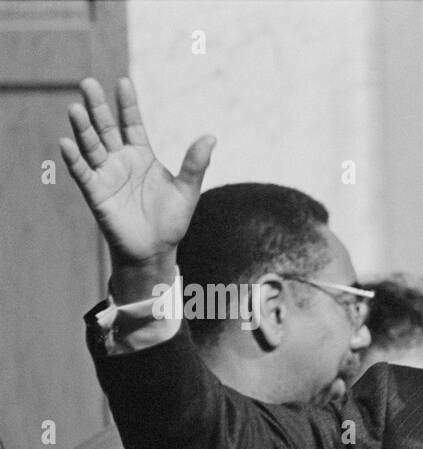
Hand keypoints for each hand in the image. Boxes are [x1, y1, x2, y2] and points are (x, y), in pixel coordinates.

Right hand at [59, 77, 214, 300]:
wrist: (156, 250)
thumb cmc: (171, 220)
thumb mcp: (187, 190)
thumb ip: (195, 164)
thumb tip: (212, 136)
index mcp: (142, 155)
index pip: (132, 123)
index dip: (127, 104)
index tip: (123, 81)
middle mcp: (120, 160)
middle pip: (106, 128)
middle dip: (97, 107)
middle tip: (88, 82)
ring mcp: (106, 175)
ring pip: (91, 146)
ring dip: (82, 128)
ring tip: (75, 108)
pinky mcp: (96, 193)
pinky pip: (82, 173)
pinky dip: (74, 159)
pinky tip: (66, 143)